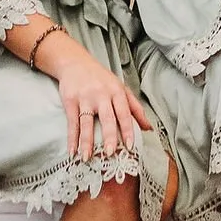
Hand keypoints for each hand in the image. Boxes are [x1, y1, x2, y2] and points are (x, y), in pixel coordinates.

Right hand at [51, 43, 151, 162]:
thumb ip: (135, 108)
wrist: (75, 62)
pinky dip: (72, 138)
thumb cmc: (101, 78)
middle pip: (107, 118)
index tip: (130, 146)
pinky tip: (73, 151)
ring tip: (87, 157)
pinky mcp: (71, 100)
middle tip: (110, 153)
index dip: (128, 130)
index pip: (125, 113)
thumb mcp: (120, 88)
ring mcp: (85, 98)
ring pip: (87, 123)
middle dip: (109, 136)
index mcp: (117, 92)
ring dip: (87, 141)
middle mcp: (102, 94)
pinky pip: (72, 122)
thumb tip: (149, 128)